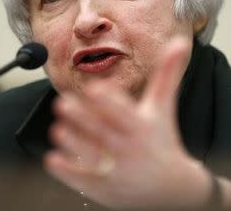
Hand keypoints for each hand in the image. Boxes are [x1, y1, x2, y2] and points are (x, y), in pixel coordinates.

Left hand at [44, 36, 211, 209]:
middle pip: (104, 131)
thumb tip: (179, 41)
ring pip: (91, 154)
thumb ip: (167, 75)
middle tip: (62, 103)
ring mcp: (118, 169)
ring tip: (57, 129)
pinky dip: (67, 171)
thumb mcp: (163, 108)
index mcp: (143, 126)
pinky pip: (84, 178)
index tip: (95, 88)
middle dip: (83, 117)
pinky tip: (52, 159)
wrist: (172, 188)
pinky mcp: (105, 187)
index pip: (125, 112)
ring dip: (73, 141)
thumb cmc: (163, 139)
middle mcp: (130, 148)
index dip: (110, 100)